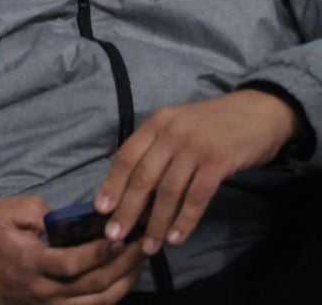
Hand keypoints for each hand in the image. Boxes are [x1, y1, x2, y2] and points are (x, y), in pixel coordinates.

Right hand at [0, 196, 143, 304]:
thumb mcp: (3, 213)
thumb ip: (31, 209)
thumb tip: (58, 216)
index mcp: (32, 264)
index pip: (70, 264)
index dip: (97, 253)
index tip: (118, 237)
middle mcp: (47, 291)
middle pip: (93, 284)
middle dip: (122, 264)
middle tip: (143, 244)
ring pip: (101, 301)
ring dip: (126, 280)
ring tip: (142, 258)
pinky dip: (118, 293)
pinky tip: (129, 275)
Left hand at [95, 90, 297, 254]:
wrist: (258, 112)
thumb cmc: (214, 125)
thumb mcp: (178, 127)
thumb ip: (157, 150)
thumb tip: (133, 189)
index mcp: (156, 124)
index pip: (126, 157)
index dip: (112, 184)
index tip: (101, 209)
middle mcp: (171, 133)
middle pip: (143, 177)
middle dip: (127, 209)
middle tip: (115, 235)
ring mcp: (195, 147)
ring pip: (169, 191)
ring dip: (156, 223)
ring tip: (148, 246)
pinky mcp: (219, 162)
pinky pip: (197, 196)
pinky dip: (185, 220)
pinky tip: (176, 237)